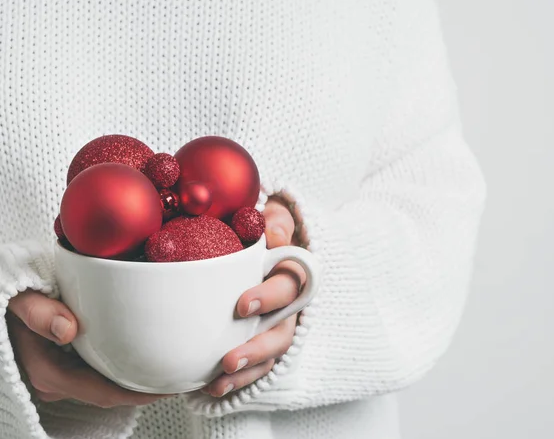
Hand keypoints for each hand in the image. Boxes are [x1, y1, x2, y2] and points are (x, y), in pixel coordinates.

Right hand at [7, 290, 165, 406]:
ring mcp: (60, 376)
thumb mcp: (22, 299)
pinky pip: (98, 374)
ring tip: (170, 369)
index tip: (172, 386)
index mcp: (49, 372)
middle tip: (182, 378)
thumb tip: (67, 330)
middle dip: (145, 389)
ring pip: (105, 384)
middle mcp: (56, 381)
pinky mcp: (66, 366)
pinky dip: (122, 368)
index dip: (141, 394)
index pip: (105, 393)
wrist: (4, 299)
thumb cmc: (16, 297)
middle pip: (110, 393)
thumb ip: (39, 312)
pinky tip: (142, 357)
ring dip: (135, 380)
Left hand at [202, 197, 305, 396]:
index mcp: (291, 272)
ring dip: (248, 370)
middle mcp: (289, 304)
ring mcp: (276, 325)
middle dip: (258, 348)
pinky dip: (239, 380)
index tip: (242, 306)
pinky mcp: (261, 340)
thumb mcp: (273, 214)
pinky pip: (257, 366)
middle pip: (284, 332)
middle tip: (228, 360)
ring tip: (219, 382)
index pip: (290, 287)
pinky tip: (213, 387)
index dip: (270, 298)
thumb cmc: (262, 227)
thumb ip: (276, 219)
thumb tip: (275, 233)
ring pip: (271, 355)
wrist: (258, 241)